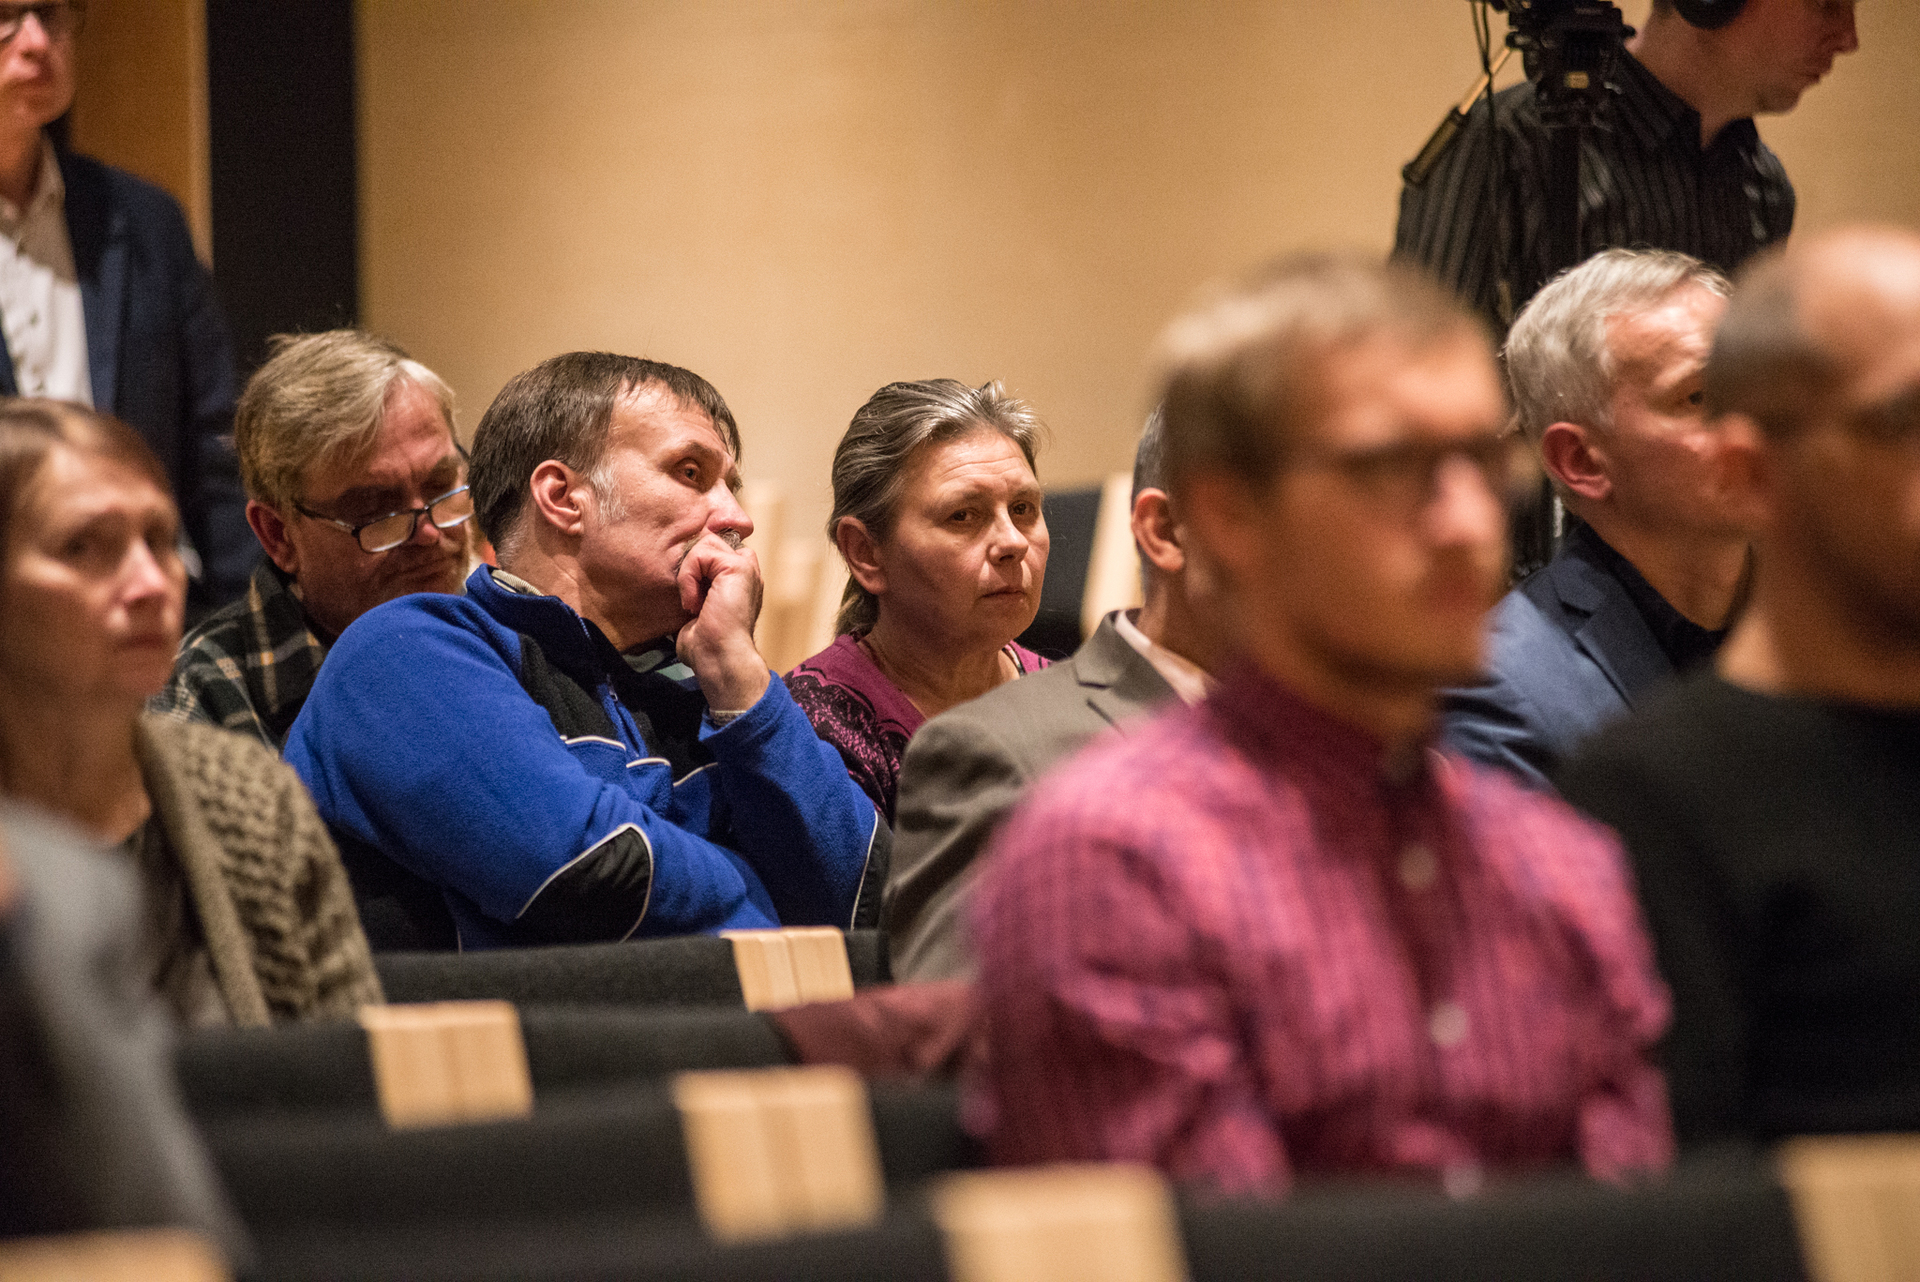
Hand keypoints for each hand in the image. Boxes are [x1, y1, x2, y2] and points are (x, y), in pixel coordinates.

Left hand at [675, 530, 771, 712]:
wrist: (719, 659)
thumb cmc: (705, 646)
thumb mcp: (695, 610)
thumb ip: (692, 589)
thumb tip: (671, 581)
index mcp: (738, 581)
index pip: (713, 548)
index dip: (695, 560)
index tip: (687, 591)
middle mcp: (746, 571)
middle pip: (708, 541)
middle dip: (690, 564)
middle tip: (689, 598)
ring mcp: (746, 567)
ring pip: (704, 543)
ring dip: (688, 572)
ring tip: (692, 601)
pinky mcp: (739, 567)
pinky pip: (702, 553)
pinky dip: (689, 576)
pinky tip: (693, 602)